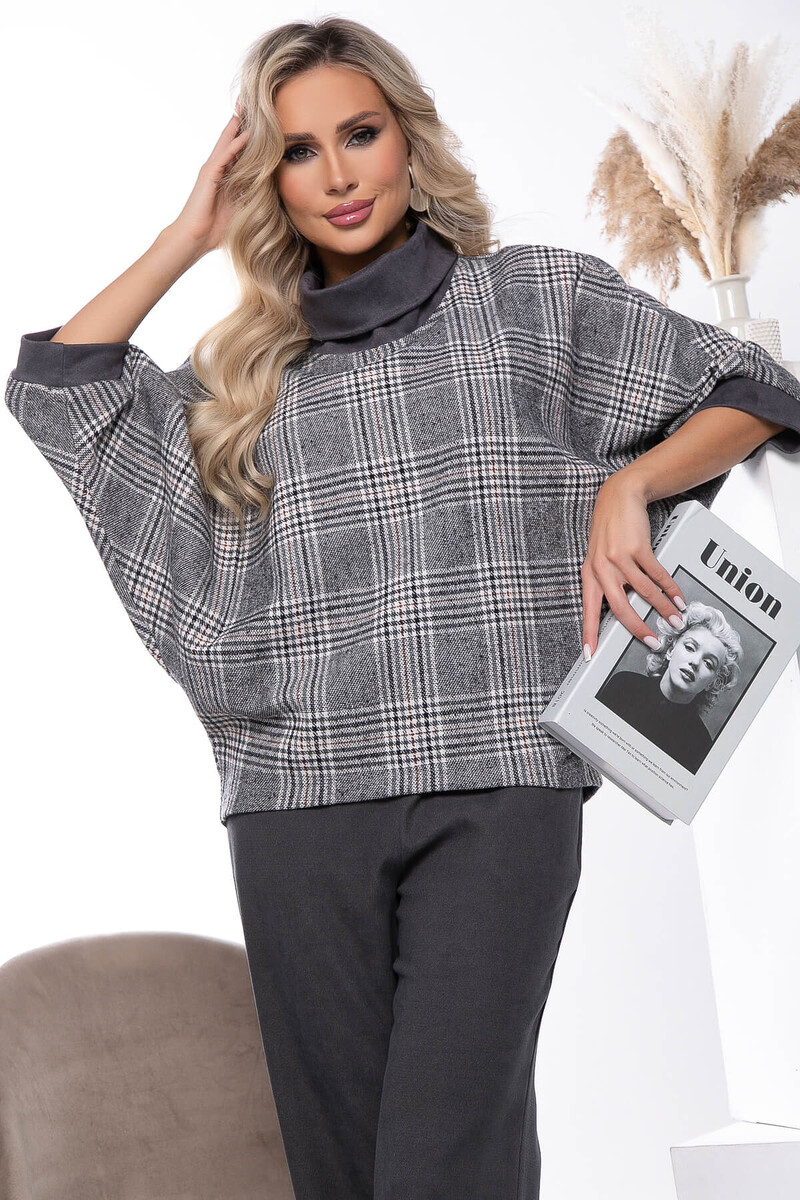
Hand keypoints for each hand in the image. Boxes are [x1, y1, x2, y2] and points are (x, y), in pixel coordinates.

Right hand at [170, 110, 251, 253]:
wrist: (194, 238)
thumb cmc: (215, 228)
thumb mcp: (240, 208)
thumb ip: (251, 196)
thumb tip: (269, 193)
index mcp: (224, 175)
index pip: (238, 150)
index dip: (247, 135)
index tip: (260, 119)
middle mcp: (217, 168)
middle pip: (231, 139)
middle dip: (240, 121)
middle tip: (251, 101)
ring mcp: (211, 170)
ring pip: (227, 142)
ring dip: (238, 125)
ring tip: (248, 106)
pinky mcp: (208, 176)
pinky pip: (224, 156)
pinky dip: (236, 145)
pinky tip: (247, 134)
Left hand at [581, 474, 686, 658]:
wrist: (618, 497)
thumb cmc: (609, 531)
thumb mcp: (599, 558)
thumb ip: (607, 582)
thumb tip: (623, 610)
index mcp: (590, 575)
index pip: (589, 610)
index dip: (589, 634)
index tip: (589, 655)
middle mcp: (602, 568)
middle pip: (620, 608)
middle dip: (638, 629)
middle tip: (653, 642)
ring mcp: (619, 558)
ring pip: (644, 593)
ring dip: (663, 609)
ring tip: (674, 621)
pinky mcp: (637, 548)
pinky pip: (657, 575)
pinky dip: (670, 588)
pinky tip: (677, 598)